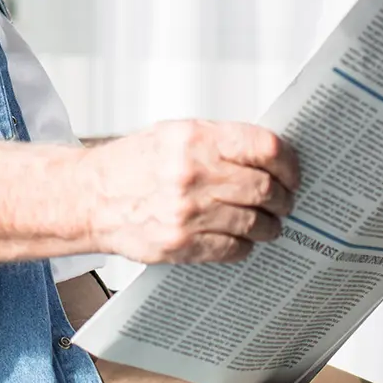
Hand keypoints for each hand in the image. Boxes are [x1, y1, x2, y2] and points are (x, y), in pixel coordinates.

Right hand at [76, 120, 299, 264]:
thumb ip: (217, 142)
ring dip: (269, 225)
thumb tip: (266, 155)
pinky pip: (233, 248)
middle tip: (284, 201)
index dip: (288, 162)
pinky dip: (245, 245)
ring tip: (267, 223)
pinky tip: (240, 238)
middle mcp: (192, 173)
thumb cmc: (131, 165)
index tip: (292, 172)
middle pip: (265, 188)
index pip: (264, 148)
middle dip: (283, 198)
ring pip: (255, 223)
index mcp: (194, 139)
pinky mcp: (181, 244)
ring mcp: (187, 212)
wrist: (90, 197)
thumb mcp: (172, 134)